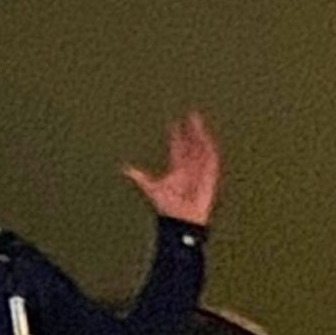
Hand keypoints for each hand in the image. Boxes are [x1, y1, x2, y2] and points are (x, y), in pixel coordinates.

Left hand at [123, 111, 219, 226]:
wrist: (182, 218)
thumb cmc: (167, 206)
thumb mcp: (151, 188)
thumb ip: (139, 177)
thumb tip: (123, 169)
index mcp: (177, 169)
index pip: (178, 148)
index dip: (176, 136)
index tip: (174, 124)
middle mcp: (189, 167)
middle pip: (191, 145)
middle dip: (192, 130)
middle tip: (192, 115)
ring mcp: (200, 171)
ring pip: (202, 149)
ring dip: (201, 137)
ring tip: (199, 123)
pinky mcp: (209, 177)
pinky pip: (212, 161)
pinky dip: (210, 151)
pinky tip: (208, 140)